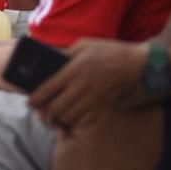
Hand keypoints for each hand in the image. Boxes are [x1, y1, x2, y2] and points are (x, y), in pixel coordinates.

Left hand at [28, 39, 145, 128]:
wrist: (141, 66)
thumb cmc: (111, 52)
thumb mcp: (85, 45)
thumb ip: (65, 53)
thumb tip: (48, 57)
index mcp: (74, 70)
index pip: (48, 88)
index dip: (36, 99)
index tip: (30, 103)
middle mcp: (82, 87)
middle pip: (56, 107)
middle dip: (45, 113)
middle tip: (42, 113)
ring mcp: (93, 100)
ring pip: (69, 118)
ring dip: (59, 120)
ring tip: (54, 117)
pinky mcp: (104, 108)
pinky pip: (85, 122)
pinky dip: (76, 124)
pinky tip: (72, 120)